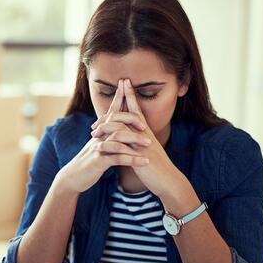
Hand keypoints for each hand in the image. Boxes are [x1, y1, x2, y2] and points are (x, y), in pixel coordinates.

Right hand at [58, 79, 150, 193]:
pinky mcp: (99, 161)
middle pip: (116, 121)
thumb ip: (107, 135)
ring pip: (118, 139)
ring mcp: (98, 148)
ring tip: (149, 144)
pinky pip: (118, 158)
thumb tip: (117, 127)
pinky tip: (143, 162)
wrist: (73, 177)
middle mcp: (99, 136)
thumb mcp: (97, 146)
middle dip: (131, 120)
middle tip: (146, 126)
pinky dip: (132, 159)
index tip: (126, 83)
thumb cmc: (88, 162)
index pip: (111, 111)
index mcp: (100, 132)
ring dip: (135, 140)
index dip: (119, 97)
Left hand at [91, 78, 183, 197]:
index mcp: (146, 132)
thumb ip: (138, 140)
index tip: (124, 82)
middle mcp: (144, 134)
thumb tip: (128, 135)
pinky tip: (98, 146)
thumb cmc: (156, 166)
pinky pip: (122, 147)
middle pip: (127, 114)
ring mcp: (142, 144)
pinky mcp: (139, 156)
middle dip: (112, 111)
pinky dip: (109, 145)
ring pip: (122, 128)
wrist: (168, 180)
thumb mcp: (146, 150)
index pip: (137, 109)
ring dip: (106, 127)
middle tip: (95, 121)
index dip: (130, 95)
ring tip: (93, 132)